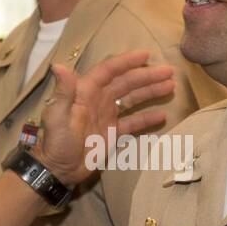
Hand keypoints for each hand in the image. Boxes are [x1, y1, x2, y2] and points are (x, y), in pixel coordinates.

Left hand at [36, 50, 175, 185]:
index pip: (109, 71)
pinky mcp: (113, 133)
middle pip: (126, 83)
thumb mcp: (57, 117)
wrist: (59, 170)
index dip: (127, 62)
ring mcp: (107, 116)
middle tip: (169, 71)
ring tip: (171, 86)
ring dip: (151, 92)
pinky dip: (147, 118)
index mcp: (86, 91)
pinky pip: (133, 122)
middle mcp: (98, 99)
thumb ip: (62, 92)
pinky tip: (163, 115)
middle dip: (147, 76)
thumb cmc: (55, 142)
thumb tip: (58, 65)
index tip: (146, 55)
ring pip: (132, 99)